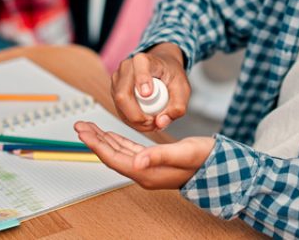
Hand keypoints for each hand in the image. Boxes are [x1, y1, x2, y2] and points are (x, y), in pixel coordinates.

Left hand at [74, 121, 212, 189]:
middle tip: (79, 125)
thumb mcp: (183, 154)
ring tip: (88, 127)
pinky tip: (110, 135)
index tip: (82, 132)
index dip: (96, 144)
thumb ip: (159, 156)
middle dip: (94, 140)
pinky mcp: (152, 161)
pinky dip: (116, 141)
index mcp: (147, 172)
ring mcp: (147, 167)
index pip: (113, 158)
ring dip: (102, 139)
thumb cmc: (204, 159)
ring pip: (117, 152)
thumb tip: (136, 162)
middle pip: (111, 155)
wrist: (219, 166)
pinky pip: (128, 150)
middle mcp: (143, 172)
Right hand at [112, 43, 189, 131]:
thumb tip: (160, 122)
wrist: (162, 68)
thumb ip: (177, 106)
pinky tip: (144, 121)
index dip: (142, 81)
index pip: (139, 68)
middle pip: (123, 95)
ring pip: (119, 106)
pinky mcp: (114, 91)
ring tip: (152, 123)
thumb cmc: (171, 75)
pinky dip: (131, 120)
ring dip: (135, 121)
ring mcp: (117, 79)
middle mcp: (127, 67)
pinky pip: (119, 110)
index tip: (147, 94)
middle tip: (154, 124)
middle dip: (138, 116)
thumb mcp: (183, 88)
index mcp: (144, 61)